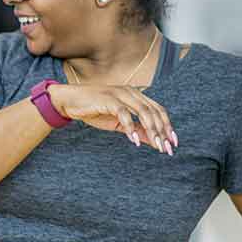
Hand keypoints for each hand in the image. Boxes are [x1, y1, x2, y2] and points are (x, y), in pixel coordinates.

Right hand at [48, 83, 176, 153]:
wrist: (70, 101)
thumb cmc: (93, 111)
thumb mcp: (117, 124)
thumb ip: (136, 129)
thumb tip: (153, 141)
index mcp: (135, 96)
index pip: (157, 110)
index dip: (167, 125)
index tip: (172, 142)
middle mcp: (131, 93)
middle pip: (154, 111)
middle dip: (162, 131)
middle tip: (166, 148)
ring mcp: (120, 95)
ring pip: (143, 112)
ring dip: (151, 130)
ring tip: (156, 145)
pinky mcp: (109, 100)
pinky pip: (124, 114)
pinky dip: (130, 127)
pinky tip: (133, 140)